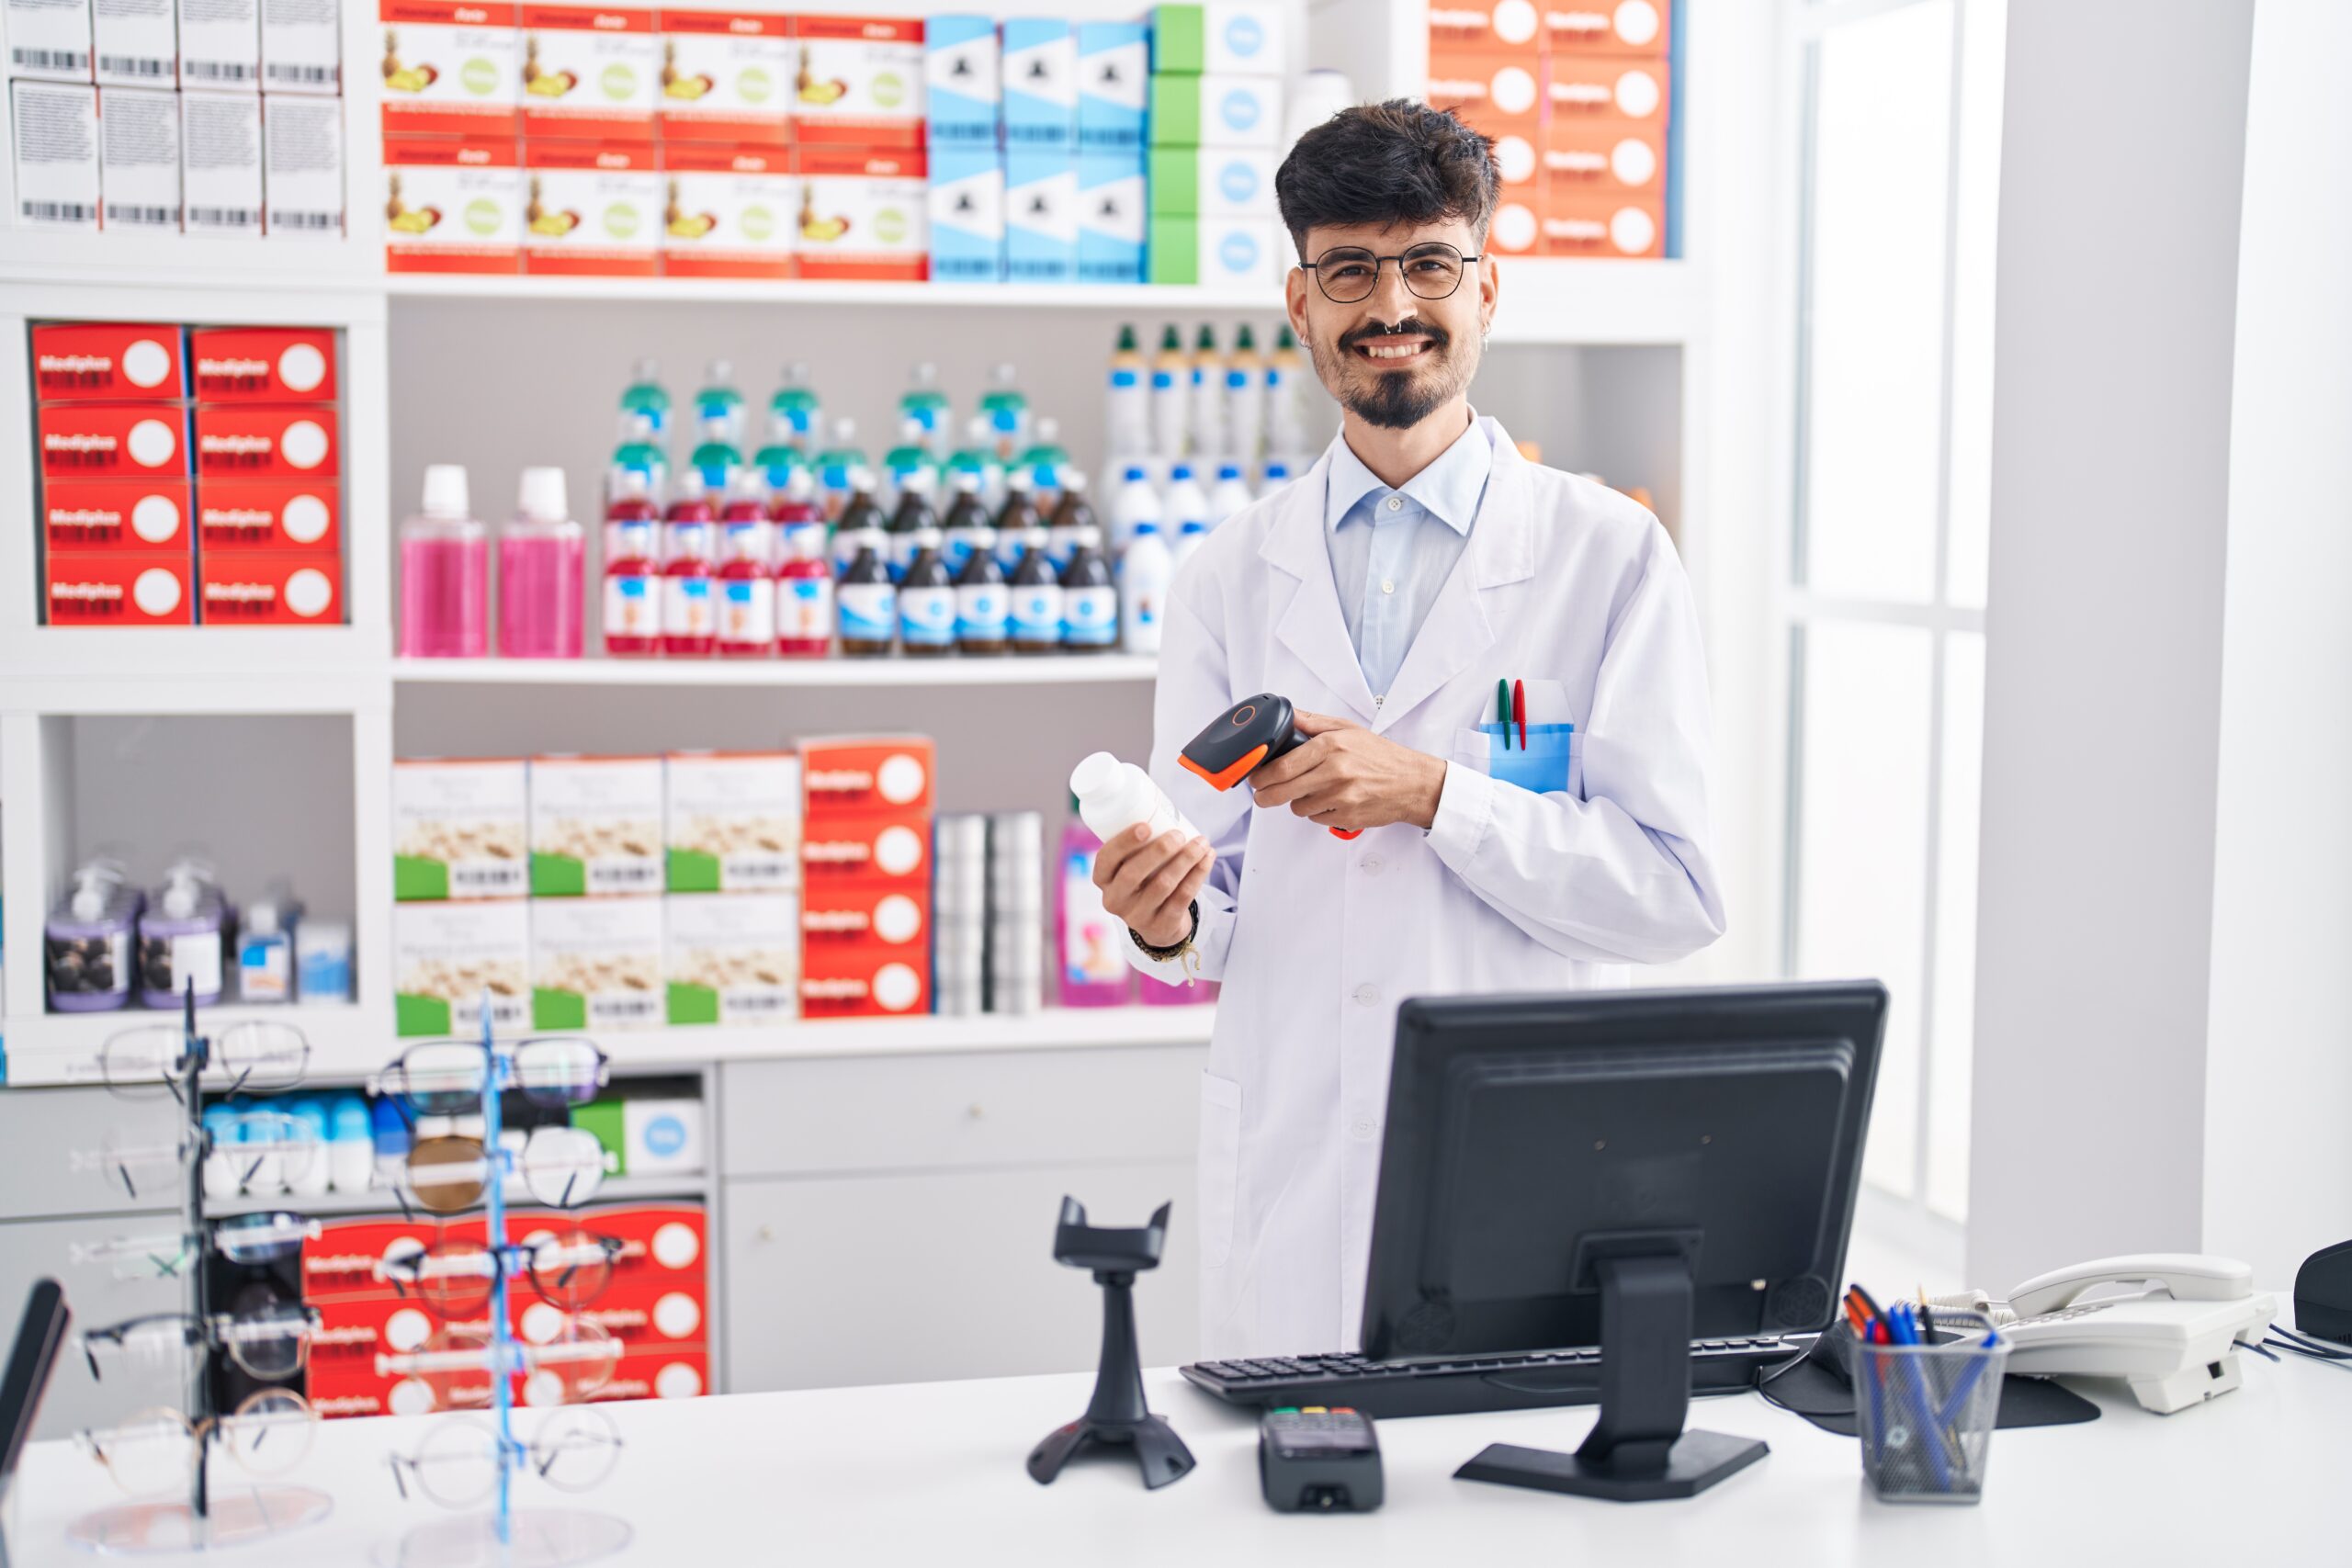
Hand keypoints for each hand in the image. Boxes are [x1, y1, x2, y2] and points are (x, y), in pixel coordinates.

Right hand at [1092, 825, 1213, 948]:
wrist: (1158, 923)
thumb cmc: (1145, 881)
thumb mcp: (1131, 867)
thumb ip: (1137, 845)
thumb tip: (1162, 805)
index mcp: (1103, 879)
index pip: (1106, 859)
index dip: (1124, 842)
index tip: (1145, 825)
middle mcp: (1115, 900)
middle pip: (1133, 874)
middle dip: (1159, 850)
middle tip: (1178, 834)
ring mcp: (1138, 916)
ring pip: (1163, 885)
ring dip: (1186, 860)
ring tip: (1202, 843)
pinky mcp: (1162, 925)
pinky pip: (1182, 897)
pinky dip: (1198, 874)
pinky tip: (1207, 859)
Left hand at [1247, 710, 1447, 832]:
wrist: (1413, 783)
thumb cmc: (1381, 755)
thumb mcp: (1347, 729)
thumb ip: (1312, 723)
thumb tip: (1285, 714)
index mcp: (1331, 747)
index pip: (1282, 767)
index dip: (1261, 776)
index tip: (1254, 778)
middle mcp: (1335, 772)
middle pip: (1282, 791)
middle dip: (1265, 795)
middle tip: (1262, 795)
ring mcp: (1341, 797)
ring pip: (1298, 807)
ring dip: (1299, 801)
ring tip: (1315, 790)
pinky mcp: (1348, 817)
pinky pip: (1317, 819)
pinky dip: (1319, 812)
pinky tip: (1332, 800)